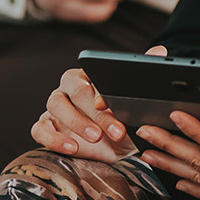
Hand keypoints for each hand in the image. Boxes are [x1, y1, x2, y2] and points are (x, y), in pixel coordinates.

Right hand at [29, 50, 153, 162]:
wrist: (116, 147)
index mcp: (87, 75)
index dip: (101, 92)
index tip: (115, 107)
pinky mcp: (44, 127)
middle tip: (116, 130)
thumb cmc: (123, 118)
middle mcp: (68, 88)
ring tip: (95, 138)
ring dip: (75, 122)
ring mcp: (55, 107)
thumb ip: (142, 74)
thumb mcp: (135, 101)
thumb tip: (159, 51)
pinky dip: (53, 139)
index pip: (89, 77)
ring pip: (55, 106)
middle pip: (74, 92)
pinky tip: (72, 148)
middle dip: (95, 112)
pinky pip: (40, 129)